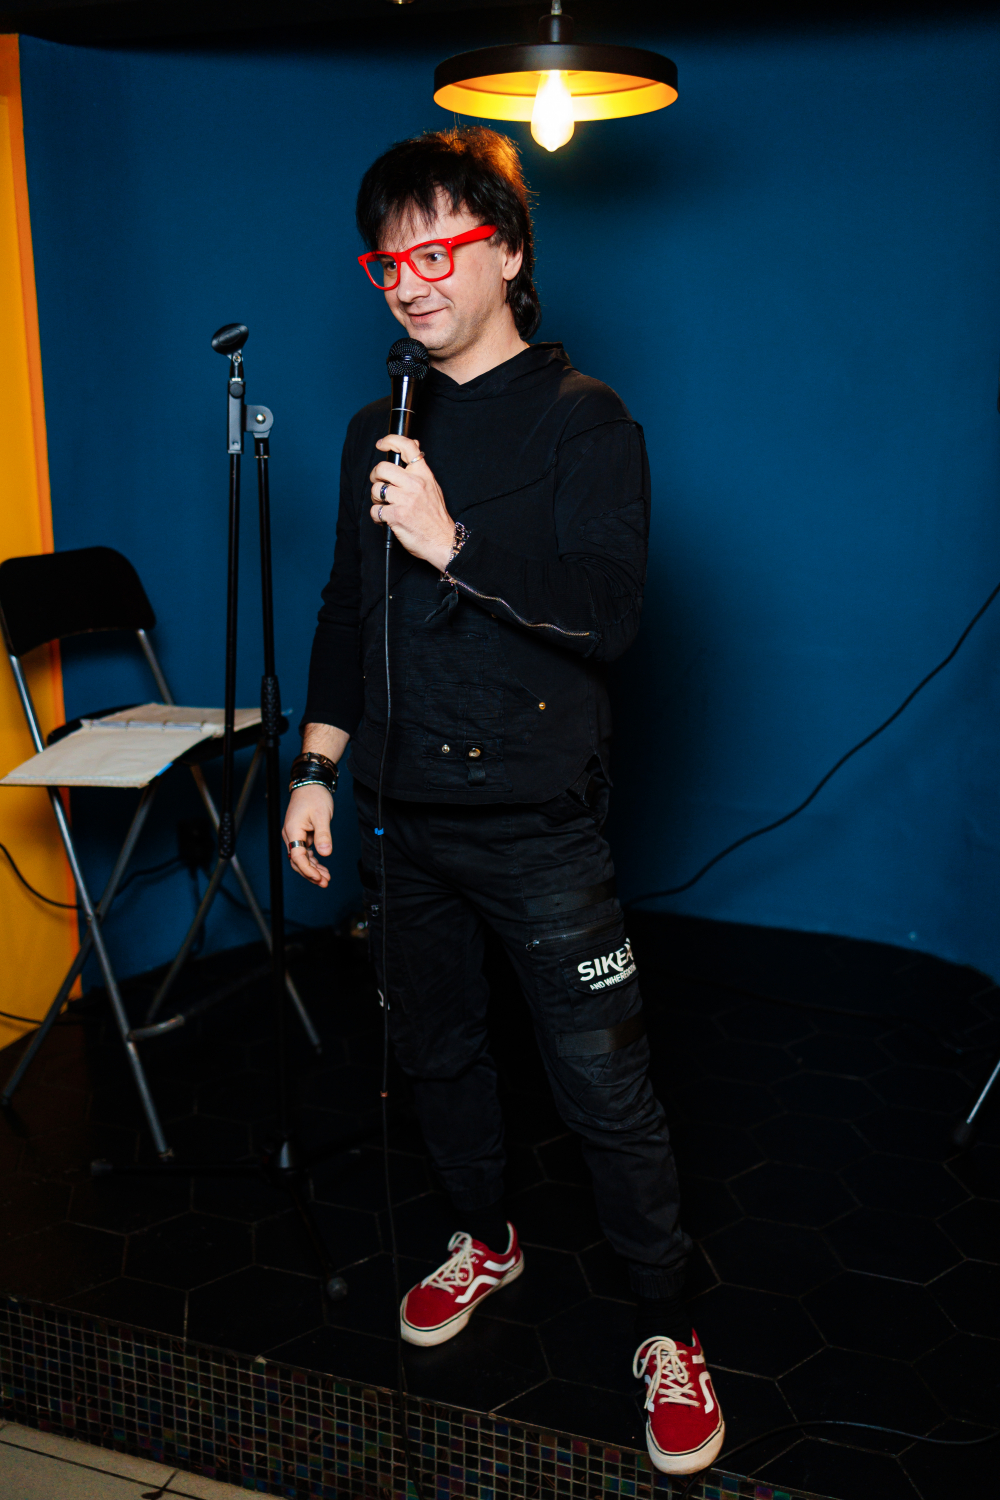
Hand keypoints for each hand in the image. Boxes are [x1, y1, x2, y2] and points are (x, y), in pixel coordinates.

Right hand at [282, 784, 333, 887]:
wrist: (311, 784)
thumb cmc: (315, 797)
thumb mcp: (322, 816)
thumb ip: (323, 836)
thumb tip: (325, 854)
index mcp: (293, 830)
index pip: (297, 856)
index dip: (307, 869)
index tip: (318, 877)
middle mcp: (291, 835)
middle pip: (297, 861)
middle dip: (310, 874)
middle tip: (325, 882)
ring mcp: (295, 836)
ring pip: (301, 859)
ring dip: (312, 870)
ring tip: (326, 879)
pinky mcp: (301, 835)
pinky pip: (305, 853)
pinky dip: (313, 862)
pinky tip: (322, 869)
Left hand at [370, 434, 455, 570]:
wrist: (442, 541)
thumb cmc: (436, 516)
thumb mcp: (432, 486)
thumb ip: (420, 468)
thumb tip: (414, 445)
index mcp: (423, 475)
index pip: (408, 447)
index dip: (390, 440)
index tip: (381, 444)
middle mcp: (414, 484)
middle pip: (382, 468)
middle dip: (375, 476)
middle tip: (379, 483)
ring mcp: (405, 500)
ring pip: (376, 489)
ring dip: (376, 498)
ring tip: (385, 504)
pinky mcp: (396, 516)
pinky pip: (375, 510)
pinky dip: (377, 516)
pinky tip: (386, 519)